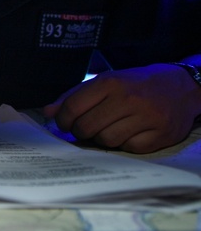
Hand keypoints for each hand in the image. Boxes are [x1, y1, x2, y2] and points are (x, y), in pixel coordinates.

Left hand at [42, 64, 200, 152]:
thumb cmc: (136, 84)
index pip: (73, 107)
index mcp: (110, 83)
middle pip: (87, 127)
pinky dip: (123, 145)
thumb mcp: (105, 81)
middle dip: (79, 132)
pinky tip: (126, 134)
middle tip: (83, 129)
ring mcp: (146, 118)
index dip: (63, 120)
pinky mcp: (161, 135)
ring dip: (100, 139)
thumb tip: (48, 112)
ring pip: (106, 140)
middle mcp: (128, 99)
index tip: (63, 123)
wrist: (182, 87)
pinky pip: (129, 149)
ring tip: (105, 130)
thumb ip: (75, 95)